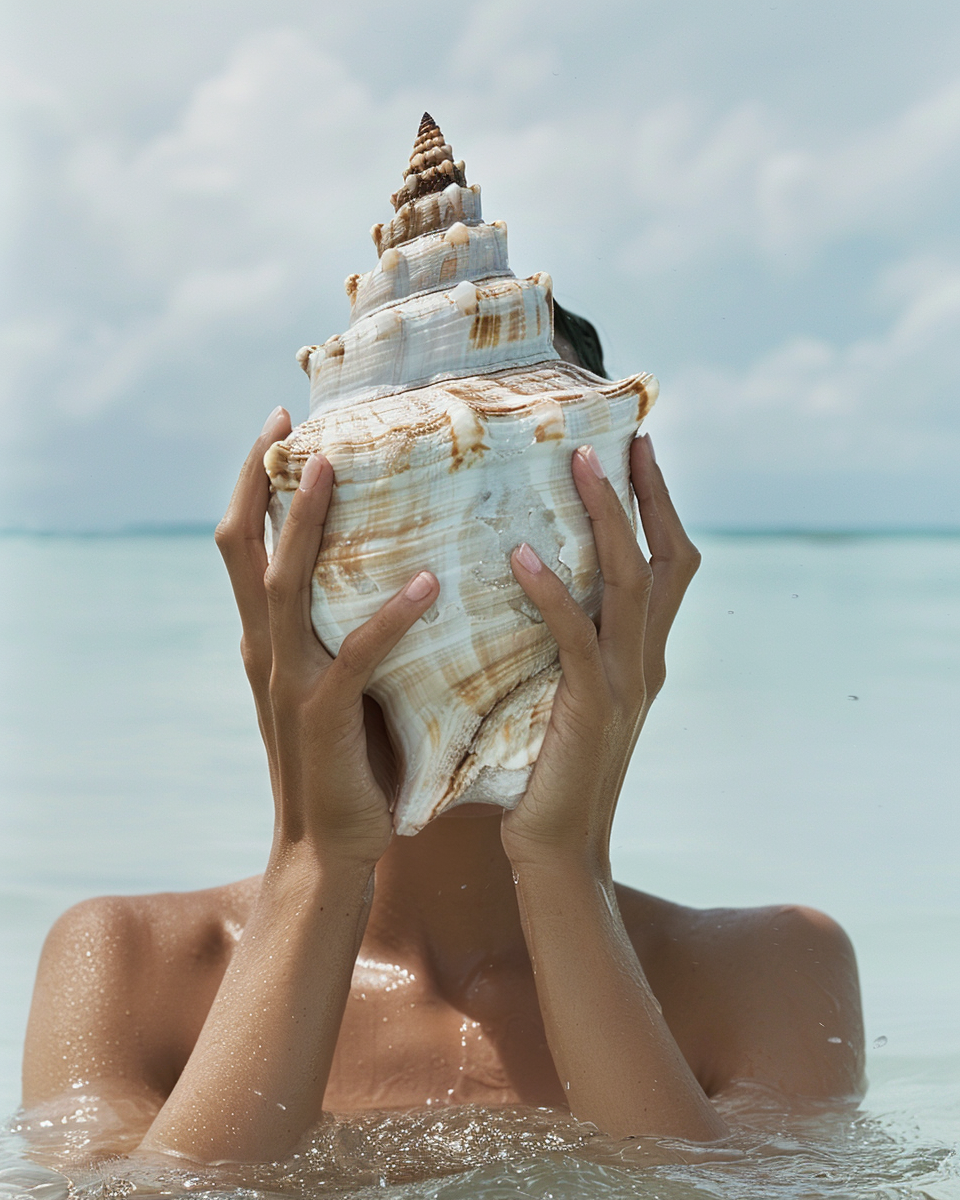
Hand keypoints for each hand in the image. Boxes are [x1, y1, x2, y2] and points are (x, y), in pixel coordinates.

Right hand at [215, 409, 439, 863]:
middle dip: (262, 479)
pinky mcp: (323, 717)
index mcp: (268, 638)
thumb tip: (397, 563)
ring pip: (283, 584)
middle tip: (291, 421)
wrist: (328, 847)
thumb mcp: (336, 683)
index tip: (282, 425)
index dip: (256, 482)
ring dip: (307, 523)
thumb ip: (344, 628)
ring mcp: (288, 682)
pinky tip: (428, 583)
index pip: (246, 543)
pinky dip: (388, 616)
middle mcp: (266, 649)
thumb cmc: (347, 760)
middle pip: (244, 546)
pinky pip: (354, 655)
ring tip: (336, 468)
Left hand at [501, 434, 699, 867]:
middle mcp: (648, 660)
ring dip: (607, 518)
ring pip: (629, 582)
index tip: (636, 451)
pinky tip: (523, 556)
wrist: (557, 849)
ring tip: (578, 465)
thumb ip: (566, 645)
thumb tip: (528, 583)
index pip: (665, 564)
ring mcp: (627, 682)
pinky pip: (576, 634)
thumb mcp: (565, 695)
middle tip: (618, 438)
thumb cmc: (546, 771)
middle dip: (644, 494)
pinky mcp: (592, 706)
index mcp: (645, 655)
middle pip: (662, 558)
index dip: (659, 506)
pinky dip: (553, 592)